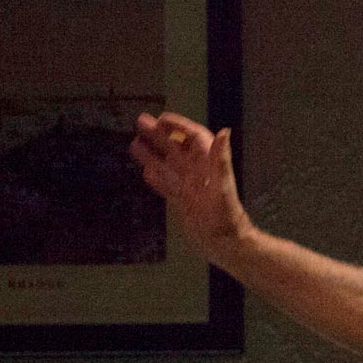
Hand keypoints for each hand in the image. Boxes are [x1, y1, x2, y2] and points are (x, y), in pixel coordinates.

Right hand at [130, 111, 249, 258]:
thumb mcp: (223, 185)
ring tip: (134, 144)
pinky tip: (146, 173)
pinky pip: (168, 187)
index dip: (179, 126)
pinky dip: (157, 180)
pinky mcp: (184, 203)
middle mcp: (199, 173)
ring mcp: (190, 188)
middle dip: (159, 135)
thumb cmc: (227, 216)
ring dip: (152, 155)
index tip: (161, 119)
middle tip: (141, 122)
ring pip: (168, 166)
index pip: (194, 137)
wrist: (225, 244)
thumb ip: (222, 159)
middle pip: (176, 148)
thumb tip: (225, 132)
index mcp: (209, 164)